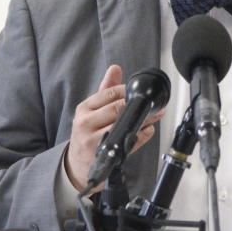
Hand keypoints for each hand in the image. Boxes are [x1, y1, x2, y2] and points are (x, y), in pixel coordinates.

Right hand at [64, 65, 165, 191]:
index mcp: (84, 108)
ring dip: (144, 120)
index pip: (110, 93)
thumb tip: (115, 68)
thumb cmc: (88, 131)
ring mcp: (92, 140)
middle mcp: (85, 123)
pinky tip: (147, 130)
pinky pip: (128, 144)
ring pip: (124, 126)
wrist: (77, 161)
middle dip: (138, 105)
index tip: (140, 92)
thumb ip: (106, 89)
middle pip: (118, 109)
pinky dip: (141, 136)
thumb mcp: (92, 109)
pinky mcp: (103, 155)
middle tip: (153, 103)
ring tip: (154, 115)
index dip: (128, 91)